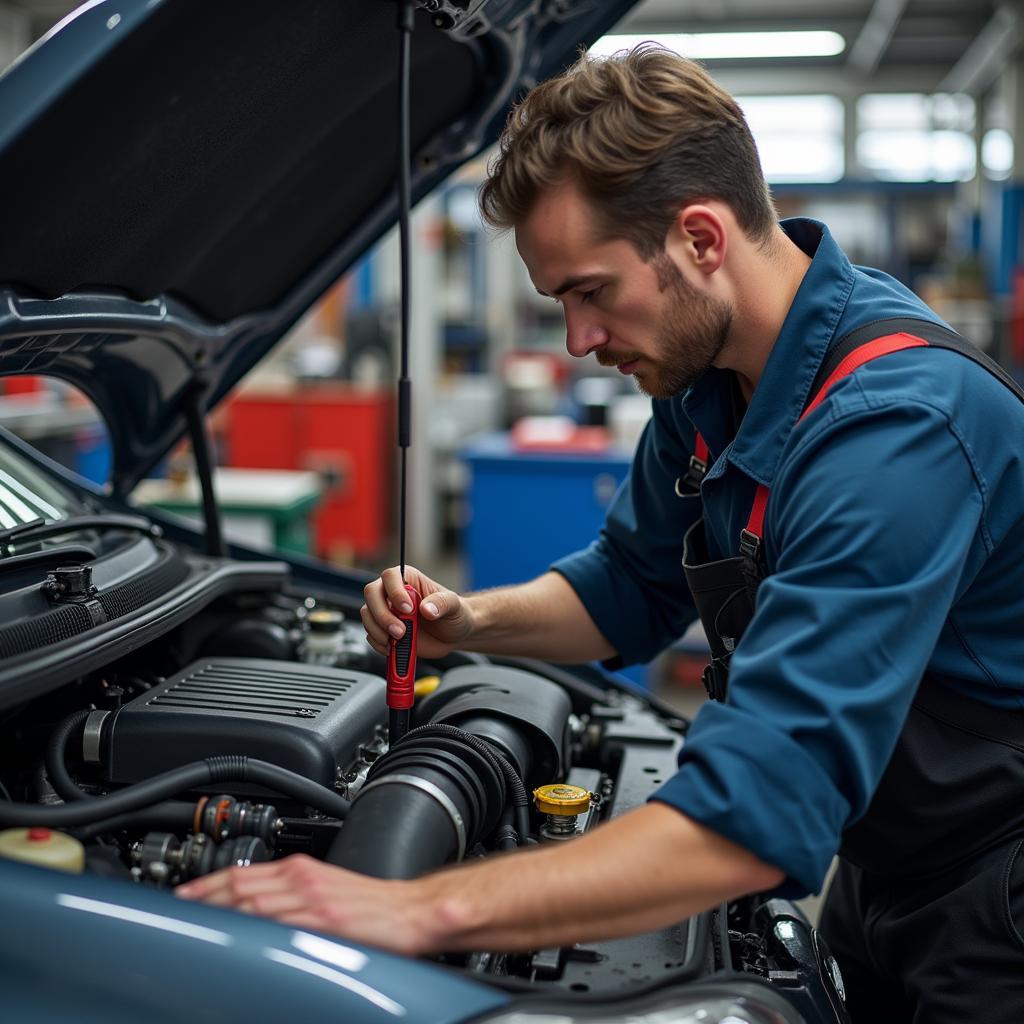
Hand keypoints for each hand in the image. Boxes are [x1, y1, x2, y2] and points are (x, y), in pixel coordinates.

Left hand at [175, 854, 435, 954]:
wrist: (412, 911)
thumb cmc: (372, 906)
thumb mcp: (326, 889)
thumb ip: (291, 894)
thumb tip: (253, 908)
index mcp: (302, 869)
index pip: (244, 872)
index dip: (209, 883)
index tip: (183, 895)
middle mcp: (304, 880)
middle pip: (242, 886)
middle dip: (206, 898)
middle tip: (177, 911)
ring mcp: (313, 901)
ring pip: (255, 903)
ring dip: (223, 912)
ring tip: (195, 924)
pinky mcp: (327, 923)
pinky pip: (283, 925)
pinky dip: (257, 929)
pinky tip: (240, 938)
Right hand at [361, 565, 473, 659]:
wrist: (454, 635)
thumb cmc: (454, 613)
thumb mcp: (454, 605)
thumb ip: (442, 603)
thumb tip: (426, 609)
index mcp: (409, 579)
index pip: (390, 577)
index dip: (394, 592)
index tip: (408, 610)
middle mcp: (393, 593)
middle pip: (372, 594)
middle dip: (382, 615)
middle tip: (400, 631)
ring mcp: (387, 611)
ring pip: (368, 615)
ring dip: (378, 630)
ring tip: (398, 641)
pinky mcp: (385, 630)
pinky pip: (371, 634)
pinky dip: (378, 643)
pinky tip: (393, 648)